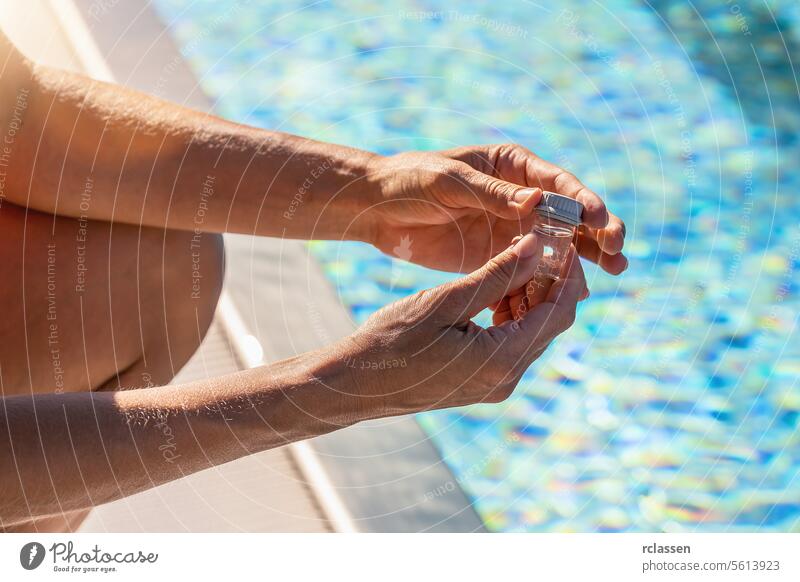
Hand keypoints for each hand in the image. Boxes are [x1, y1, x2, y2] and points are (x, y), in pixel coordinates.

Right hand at [329, 233, 586, 416]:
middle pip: (550, 324)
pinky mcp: (481, 383)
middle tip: (537, 243)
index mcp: (502, 360)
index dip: (566, 275)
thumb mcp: (446, 300)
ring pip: (530, 333)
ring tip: (511, 260)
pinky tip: (493, 290)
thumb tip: (536, 248)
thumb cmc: (391, 340)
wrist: (355, 382)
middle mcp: (506, 379)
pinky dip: (509, 315)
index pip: (558, 312)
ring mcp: (494, 385)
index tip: (563, 242)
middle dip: (548, 283)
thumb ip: (496, 275)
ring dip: (528, 297)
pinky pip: (509, 345)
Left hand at [365, 143, 626, 274]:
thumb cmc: (412, 180)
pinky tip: (564, 297)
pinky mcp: (496, 256)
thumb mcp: (450, 182)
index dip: (583, 201)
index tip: (600, 220)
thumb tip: (539, 201)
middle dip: (597, 232)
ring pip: (556, 245)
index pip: (558, 183)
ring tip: (614, 273)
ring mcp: (510, 229)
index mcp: (513, 167)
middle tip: (619, 251)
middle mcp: (520, 198)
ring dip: (583, 259)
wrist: (378, 209)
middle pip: (568, 215)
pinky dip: (544, 282)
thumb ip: (492, 194)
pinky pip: (527, 271)